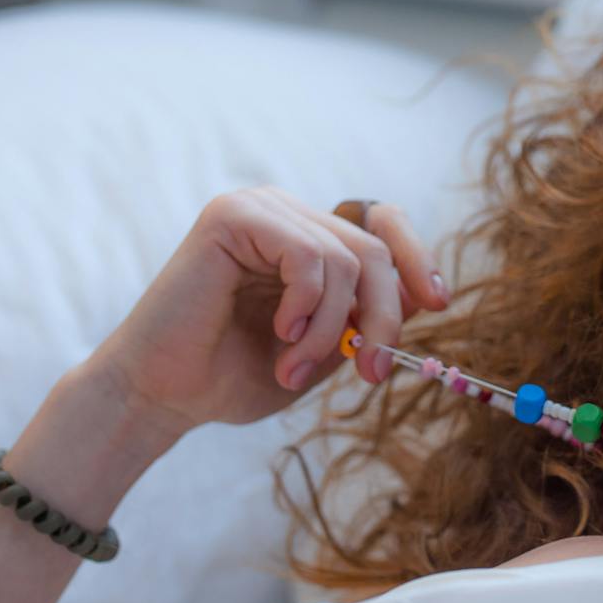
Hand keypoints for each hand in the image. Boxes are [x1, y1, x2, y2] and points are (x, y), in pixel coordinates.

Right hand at [87, 186, 450, 434]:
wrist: (163, 395)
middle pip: (375, 248)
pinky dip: (307, 308)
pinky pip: (310, 257)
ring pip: (347, 260)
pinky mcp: (234, 216)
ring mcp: (261, 208)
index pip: (383, 223)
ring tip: (294, 368)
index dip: (417, 258)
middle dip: (384, 316)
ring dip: (332, 329)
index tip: (440, 302)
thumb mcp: (325, 346)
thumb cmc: (234, 375)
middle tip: (371, 373)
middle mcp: (287, 212)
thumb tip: (428, 294)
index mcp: (308, 236)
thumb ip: (366, 315)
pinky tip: (280, 336)